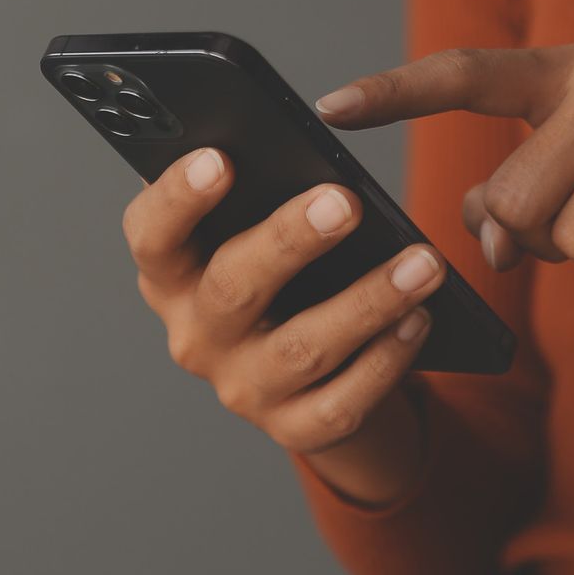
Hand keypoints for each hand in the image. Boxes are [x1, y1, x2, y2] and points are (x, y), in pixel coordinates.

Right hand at [121, 147, 446, 453]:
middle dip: (289, 241)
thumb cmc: (281, 278)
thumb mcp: (251, 238)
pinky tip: (419, 319)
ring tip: (421, 263)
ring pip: (301, 348)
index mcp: (172, 277)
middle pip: (231, 287)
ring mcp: (243, 389)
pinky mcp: (293, 428)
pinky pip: (341, 401)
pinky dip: (386, 359)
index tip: (220, 159)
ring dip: (367, 301)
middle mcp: (196, 337)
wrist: (310, 376)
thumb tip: (293, 146)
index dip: (178, 199)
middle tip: (345, 202)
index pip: (152, 236)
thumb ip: (258, 197)